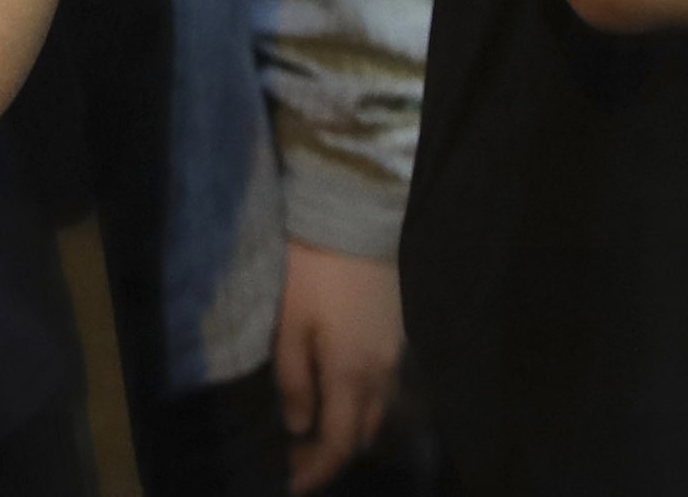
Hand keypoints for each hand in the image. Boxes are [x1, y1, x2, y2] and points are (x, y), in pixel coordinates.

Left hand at [270, 240, 402, 490]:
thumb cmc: (312, 273)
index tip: (292, 486)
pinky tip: (342, 397)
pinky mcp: (398, 335)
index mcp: (352, 376)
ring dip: (351, 431)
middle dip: (333, 455)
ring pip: (379, 413)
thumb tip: (299, 428)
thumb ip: (294, 381)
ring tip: (318, 433)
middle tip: (299, 459)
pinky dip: (365, 406)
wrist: (353, 218)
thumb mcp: (289, 326)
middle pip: (363, 434)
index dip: (316, 470)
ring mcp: (396, 355)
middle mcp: (382, 374)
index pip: (338, 443)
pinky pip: (386, 389)